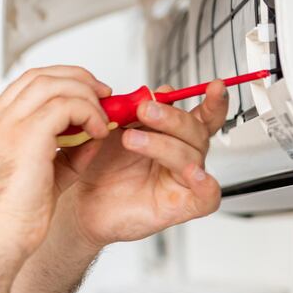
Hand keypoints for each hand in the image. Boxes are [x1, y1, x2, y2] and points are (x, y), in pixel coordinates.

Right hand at [0, 66, 112, 264]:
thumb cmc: (12, 222)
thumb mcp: (40, 179)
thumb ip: (63, 155)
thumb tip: (93, 137)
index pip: (25, 86)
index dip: (60, 84)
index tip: (86, 97)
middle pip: (38, 75)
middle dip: (77, 79)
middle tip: (104, 95)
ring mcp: (6, 127)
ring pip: (53, 84)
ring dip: (85, 95)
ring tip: (103, 116)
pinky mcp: (26, 136)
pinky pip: (66, 105)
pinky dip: (88, 113)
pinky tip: (99, 133)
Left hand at [53, 79, 227, 247]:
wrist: (78, 202)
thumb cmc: (97, 168)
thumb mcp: (112, 129)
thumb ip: (132, 109)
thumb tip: (156, 92)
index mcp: (171, 136)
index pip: (201, 116)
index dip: (212, 101)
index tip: (214, 86)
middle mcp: (181, 157)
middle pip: (197, 131)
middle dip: (172, 117)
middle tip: (144, 109)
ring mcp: (182, 181)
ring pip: (193, 156)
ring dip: (163, 143)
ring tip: (131, 139)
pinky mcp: (181, 206)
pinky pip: (208, 196)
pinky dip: (205, 183)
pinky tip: (193, 172)